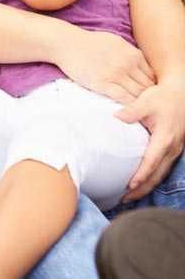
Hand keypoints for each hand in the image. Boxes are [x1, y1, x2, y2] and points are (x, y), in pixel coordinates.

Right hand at [55, 29, 155, 103]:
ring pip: (138, 94)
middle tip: (143, 105)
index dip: (150, 86)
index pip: (151, 76)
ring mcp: (116, 74)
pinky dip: (128, 105)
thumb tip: (139, 63)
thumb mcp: (115, 41)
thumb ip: (130, 52)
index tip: (144, 93)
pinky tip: (126, 109)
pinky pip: (124, 98)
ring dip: (139, 103)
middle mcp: (128, 64)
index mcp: (133, 54)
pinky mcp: (103, 84)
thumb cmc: (88, 42)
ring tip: (136, 110)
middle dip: (147, 97)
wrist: (67, 44)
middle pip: (147, 86)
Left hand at [116, 78, 184, 200]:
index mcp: (164, 139)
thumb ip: (131, 112)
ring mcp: (174, 151)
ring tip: (128, 197)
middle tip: (123, 200)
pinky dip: (152, 179)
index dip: (141, 175)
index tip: (129, 186)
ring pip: (161, 175)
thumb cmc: (162, 98)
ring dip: (146, 187)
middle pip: (157, 175)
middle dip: (141, 189)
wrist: (182, 94)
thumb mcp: (146, 101)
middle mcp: (172, 149)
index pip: (151, 162)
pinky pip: (163, 169)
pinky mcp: (173, 150)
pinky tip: (140, 184)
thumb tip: (115, 118)